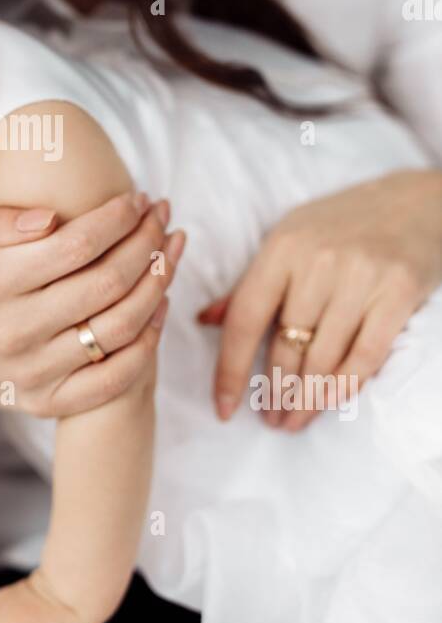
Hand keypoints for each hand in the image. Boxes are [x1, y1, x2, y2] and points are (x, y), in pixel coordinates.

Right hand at [0, 192, 183, 419]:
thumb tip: (51, 216)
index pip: (75, 245)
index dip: (117, 219)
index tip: (137, 200)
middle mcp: (12, 331)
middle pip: (106, 284)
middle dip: (147, 244)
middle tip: (163, 218)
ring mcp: (33, 372)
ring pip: (119, 328)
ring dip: (158, 286)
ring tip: (171, 253)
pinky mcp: (48, 402)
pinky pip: (115, 379)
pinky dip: (148, 343)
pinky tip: (159, 308)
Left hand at [198, 170, 441, 432]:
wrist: (416, 201)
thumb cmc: (343, 223)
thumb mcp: (290, 238)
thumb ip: (250, 283)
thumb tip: (205, 320)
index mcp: (282, 248)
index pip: (244, 320)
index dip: (229, 370)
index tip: (224, 408)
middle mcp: (318, 262)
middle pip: (285, 346)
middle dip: (274, 393)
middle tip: (270, 421)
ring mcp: (361, 277)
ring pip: (323, 357)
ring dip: (306, 398)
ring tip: (295, 421)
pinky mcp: (398, 292)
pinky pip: (366, 354)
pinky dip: (346, 385)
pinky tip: (330, 402)